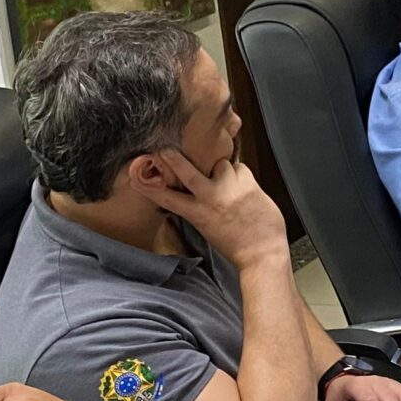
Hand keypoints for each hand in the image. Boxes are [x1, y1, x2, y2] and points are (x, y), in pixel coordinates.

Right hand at [145, 148, 287, 270]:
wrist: (263, 251)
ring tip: (230, 183)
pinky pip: (240, 168)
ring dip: (223, 169)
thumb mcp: (208, 228)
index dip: (150, 186)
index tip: (137, 176)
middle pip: (186, 170)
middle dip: (173, 158)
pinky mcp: (248, 182)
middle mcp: (210, 197)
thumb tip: (196, 192)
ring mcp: (229, 187)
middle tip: (166, 149)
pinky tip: (245, 187)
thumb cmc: (235, 244)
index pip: (167, 197)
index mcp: (196, 213)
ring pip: (220, 163)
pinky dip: (241, 174)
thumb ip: (200, 208)